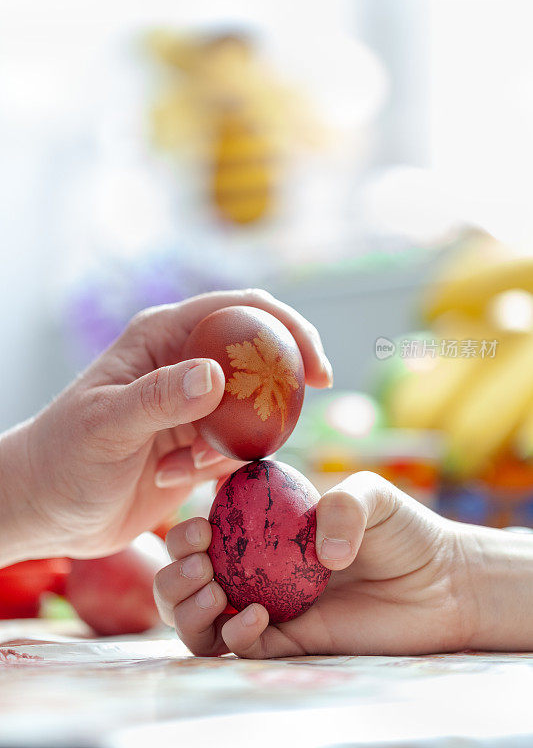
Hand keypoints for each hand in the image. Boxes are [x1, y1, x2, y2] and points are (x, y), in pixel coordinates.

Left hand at [0, 289, 331, 565]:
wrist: (45, 507)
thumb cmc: (63, 459)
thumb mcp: (106, 426)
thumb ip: (158, 399)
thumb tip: (216, 375)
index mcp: (163, 337)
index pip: (241, 310)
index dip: (289, 329)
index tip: (318, 370)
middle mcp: (183, 363)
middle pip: (259, 356)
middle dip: (283, 387)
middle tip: (296, 418)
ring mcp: (191, 404)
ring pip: (252, 408)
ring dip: (236, 442)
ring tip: (186, 466)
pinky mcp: (194, 442)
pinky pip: (235, 446)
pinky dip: (220, 465)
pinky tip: (174, 478)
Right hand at [154, 472, 481, 656]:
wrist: (441, 582)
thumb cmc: (404, 530)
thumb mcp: (373, 496)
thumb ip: (344, 506)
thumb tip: (319, 555)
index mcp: (265, 528)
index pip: (206, 531)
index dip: (186, 531)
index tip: (200, 525)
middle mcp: (258, 568)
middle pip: (189, 578)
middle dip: (174, 573)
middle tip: (198, 561)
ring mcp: (271, 607)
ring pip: (202, 620)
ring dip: (186, 608)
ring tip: (211, 591)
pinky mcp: (292, 644)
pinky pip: (243, 648)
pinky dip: (234, 636)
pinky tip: (255, 617)